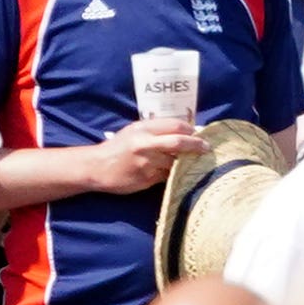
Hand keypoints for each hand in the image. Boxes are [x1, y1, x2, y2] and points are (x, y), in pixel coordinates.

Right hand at [78, 115, 207, 193]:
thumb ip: (157, 129)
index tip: (198, 134)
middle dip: (197, 145)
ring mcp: (146, 163)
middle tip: (206, 149)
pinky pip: (167, 176)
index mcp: (144, 129)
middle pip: (180, 142)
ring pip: (176, 162)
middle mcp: (146, 144)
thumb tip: (185, 130)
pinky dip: (174, 174)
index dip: (190, 130)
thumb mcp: (135, 131)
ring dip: (185, 163)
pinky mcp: (146, 179)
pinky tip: (176, 174)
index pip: (176, 125)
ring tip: (192, 162)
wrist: (96, 167)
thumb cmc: (119, 147)